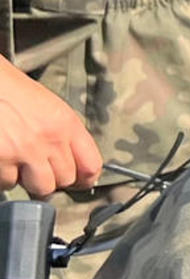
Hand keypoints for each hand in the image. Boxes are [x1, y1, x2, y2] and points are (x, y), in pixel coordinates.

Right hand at [0, 63, 102, 196]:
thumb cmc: (10, 91)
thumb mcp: (48, 106)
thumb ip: (63, 134)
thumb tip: (74, 162)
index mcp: (66, 123)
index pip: (91, 165)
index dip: (85, 178)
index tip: (80, 182)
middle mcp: (49, 139)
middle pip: (65, 180)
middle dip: (53, 178)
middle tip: (40, 167)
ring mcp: (24, 152)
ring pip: (40, 188)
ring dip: (29, 180)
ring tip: (19, 163)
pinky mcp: (0, 161)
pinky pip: (9, 184)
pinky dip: (4, 177)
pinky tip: (2, 160)